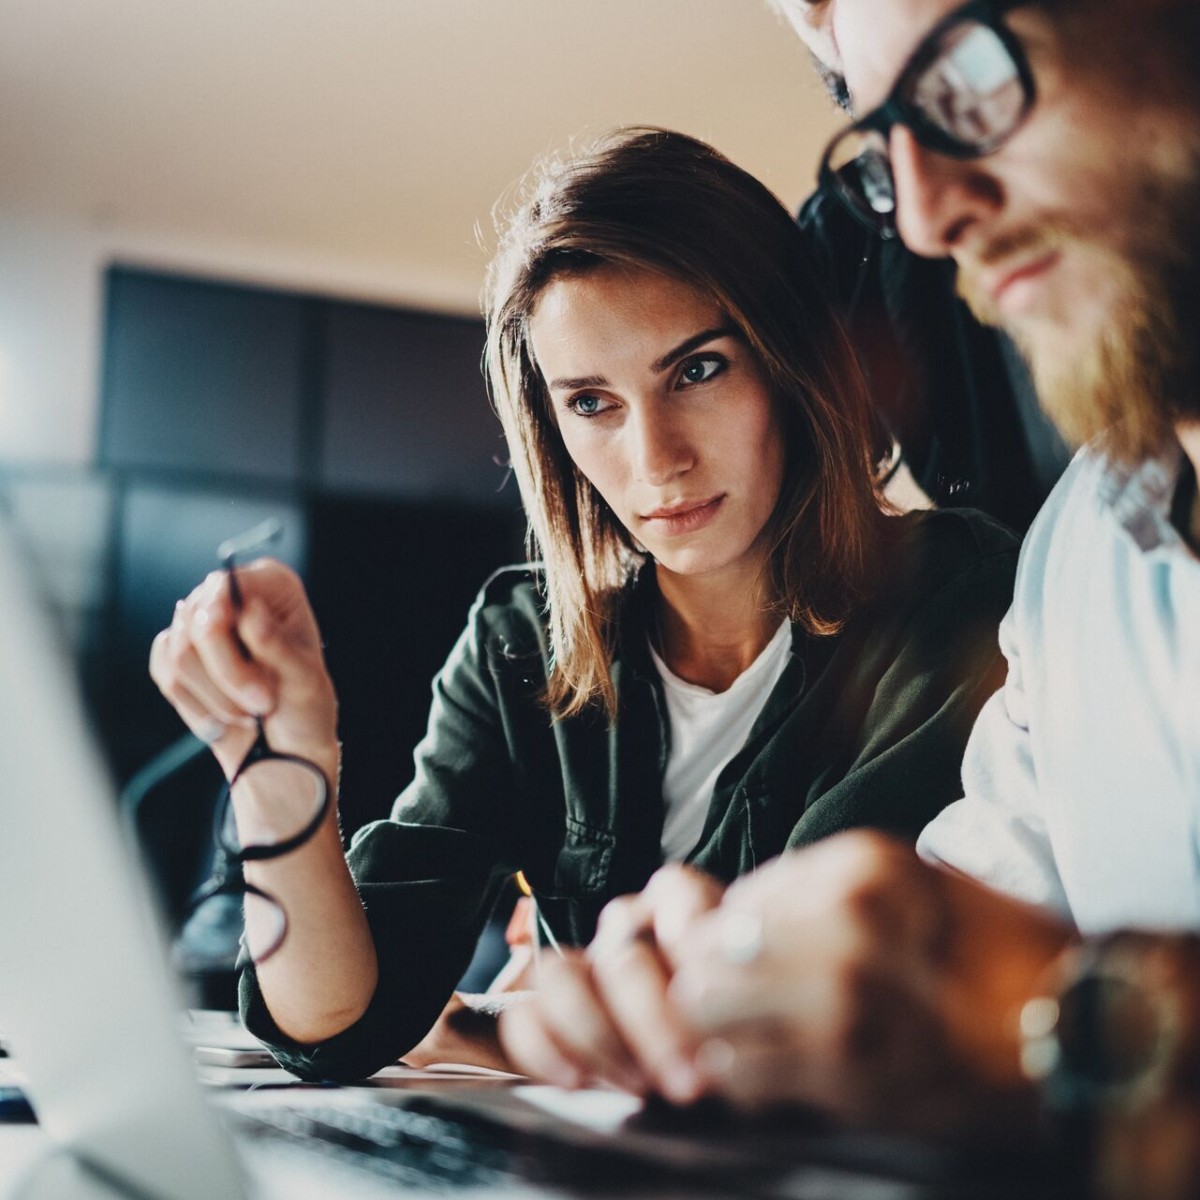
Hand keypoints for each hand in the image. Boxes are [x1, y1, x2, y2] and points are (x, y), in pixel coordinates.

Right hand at [149, 559, 338, 783]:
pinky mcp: (177, 652)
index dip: (224, 618)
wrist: (285, 749)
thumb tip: (250, 611)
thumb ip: (277, 645)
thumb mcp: (303, 679)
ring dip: (215, 695)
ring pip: (180, 652)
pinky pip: (166, 672)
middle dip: (228, 674)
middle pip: (198, 622)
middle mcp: (232, 594)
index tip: (240, 648)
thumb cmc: (304, 708)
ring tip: (249, 713)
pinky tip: (223, 717)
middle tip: (260, 704)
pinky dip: (195, 703)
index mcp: (273, 585)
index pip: (228, 585)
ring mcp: (200, 622)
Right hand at [497, 864, 724, 1098]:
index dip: (688, 929)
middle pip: (623, 953)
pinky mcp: (544, 1015)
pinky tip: (576, 1083)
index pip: (673, 892)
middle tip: (691, 1078)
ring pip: (562, 974)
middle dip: (654, 1020)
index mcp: (682, 915)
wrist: (699, 1081)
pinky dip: (544, 1049)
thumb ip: (744, 1001)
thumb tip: (738, 1033)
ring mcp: (584, 971)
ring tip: (640, 1086)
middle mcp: (628, 934)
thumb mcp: (755, 1013)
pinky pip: (523, 1017)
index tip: (712, 984)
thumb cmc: (738, 1041)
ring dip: (598, 1034)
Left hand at [669, 832, 1071, 1136]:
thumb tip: (731, 913)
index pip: (735, 898)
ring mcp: (842, 996)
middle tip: (733, 1002)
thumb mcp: (909, 882)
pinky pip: (745, 1073)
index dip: (722, 934)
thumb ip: (817, 890)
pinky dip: (748, 1078)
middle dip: (708, 981)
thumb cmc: (993, 952)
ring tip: (754, 1036)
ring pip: (708, 1011)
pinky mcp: (849, 1070)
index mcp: (857, 865)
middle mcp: (841, 920)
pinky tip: (783, 1072)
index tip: (733, 958)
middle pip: (705, 952)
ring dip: (718, 1030)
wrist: (1076, 1028)